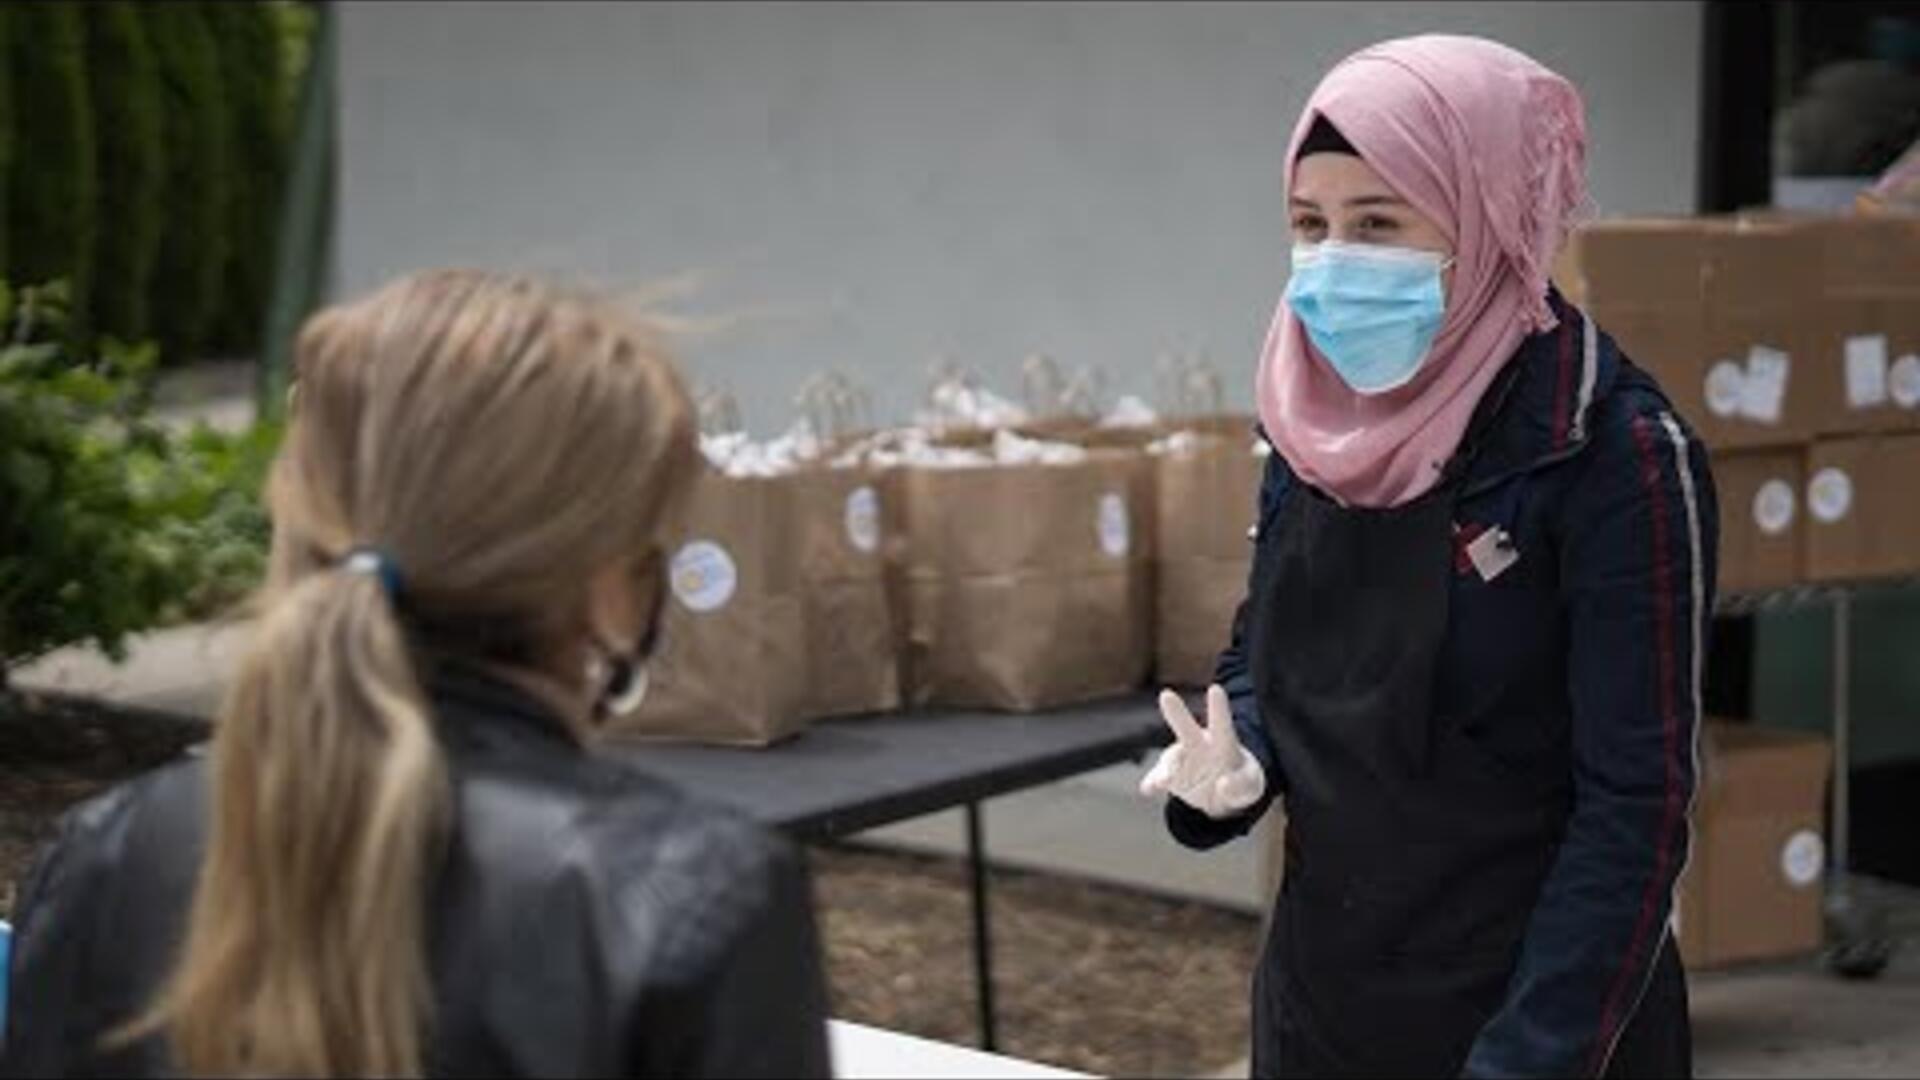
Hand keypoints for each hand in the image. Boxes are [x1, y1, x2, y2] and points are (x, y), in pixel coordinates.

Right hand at [1138, 684, 1267, 818]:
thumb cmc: (1240, 781)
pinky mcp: (1170, 778)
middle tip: (1166, 695)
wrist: (1220, 796)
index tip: (1216, 688)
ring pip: (1171, 759)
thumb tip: (1222, 786)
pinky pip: (1158, 779)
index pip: (1222, 723)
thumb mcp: (1250, 784)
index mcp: (1222, 742)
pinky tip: (1149, 788)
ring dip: (1167, 768)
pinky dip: (1153, 782)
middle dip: (1177, 713)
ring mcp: (1182, 761)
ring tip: (1165, 780)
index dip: (1218, 707)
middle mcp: (1198, 745)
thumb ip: (1241, 785)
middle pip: (1187, 728)